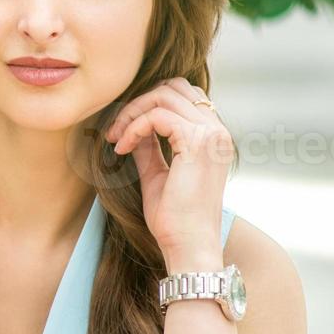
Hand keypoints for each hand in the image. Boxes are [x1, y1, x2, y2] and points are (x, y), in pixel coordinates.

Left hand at [105, 77, 233, 260]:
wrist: (188, 246)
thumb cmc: (175, 220)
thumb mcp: (157, 174)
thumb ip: (148, 147)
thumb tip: (132, 124)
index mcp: (214, 137)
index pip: (183, 95)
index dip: (148, 104)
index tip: (122, 130)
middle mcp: (218, 131)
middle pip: (173, 87)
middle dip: (138, 103)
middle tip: (115, 130)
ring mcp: (212, 134)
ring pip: (164, 96)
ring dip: (132, 113)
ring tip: (115, 138)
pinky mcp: (198, 142)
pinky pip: (157, 116)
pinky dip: (134, 126)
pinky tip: (121, 147)